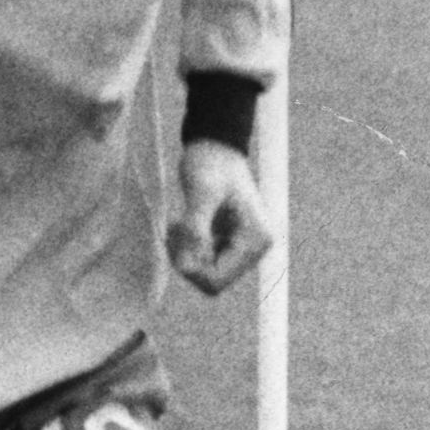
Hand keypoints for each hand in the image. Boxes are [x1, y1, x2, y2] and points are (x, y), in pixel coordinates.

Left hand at [166, 141, 271, 295]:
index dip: (189, 268)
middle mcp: (254, 248)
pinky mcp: (227, 243)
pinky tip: (180, 224)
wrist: (214, 148)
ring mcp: (241, 248)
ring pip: (203, 273)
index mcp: (256, 239)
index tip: (178, 238)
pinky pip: (200, 261)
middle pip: (210, 282)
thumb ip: (195, 228)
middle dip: (186, 260)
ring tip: (176, 224)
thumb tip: (189, 265)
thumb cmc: (210, 165)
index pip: (217, 280)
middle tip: (173, 229)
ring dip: (183, 253)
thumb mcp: (201, 193)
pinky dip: (184, 248)